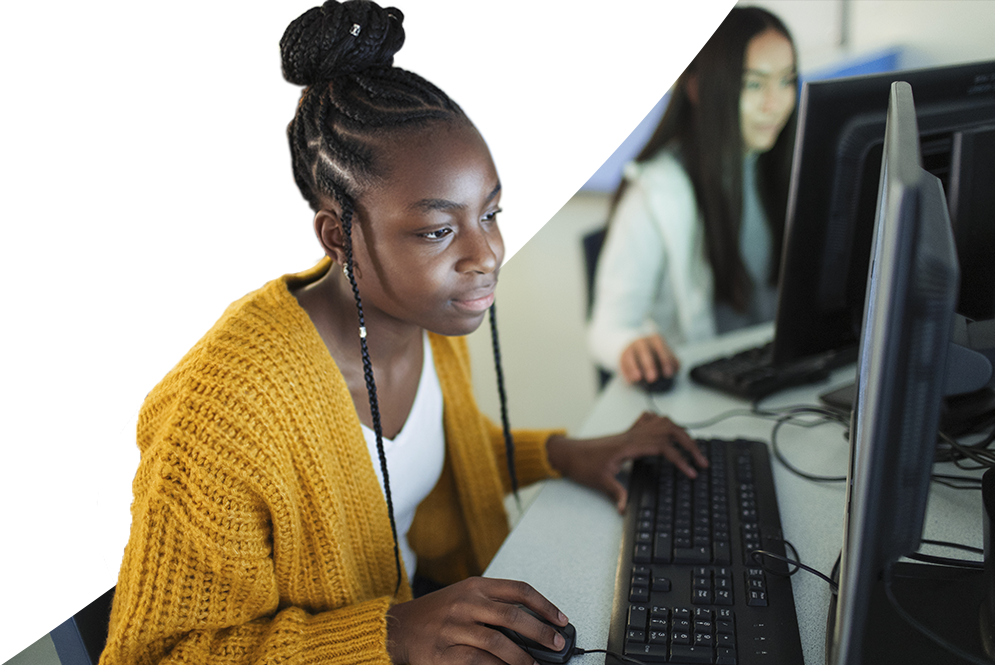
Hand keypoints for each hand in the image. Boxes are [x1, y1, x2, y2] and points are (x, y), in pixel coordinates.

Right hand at [387, 577, 567, 664]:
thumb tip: (532, 624)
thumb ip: (494, 605)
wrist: (399, 627)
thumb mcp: (464, 596)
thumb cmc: (437, 613)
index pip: (519, 590)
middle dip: (540, 633)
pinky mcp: (444, 653)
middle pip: (513, 616)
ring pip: (498, 643)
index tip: (560, 619)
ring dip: (522, 658)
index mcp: (475, 586)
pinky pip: (479, 663)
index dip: (544, 605)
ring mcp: (454, 628)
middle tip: (555, 644)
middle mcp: (466, 603)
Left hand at [546, 412, 706, 512]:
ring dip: (680, 432)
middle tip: (701, 461)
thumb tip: (626, 508)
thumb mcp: (598, 481)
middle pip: (669, 430)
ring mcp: (631, 432)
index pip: (663, 447)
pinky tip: (668, 432)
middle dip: (689, 444)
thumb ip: (615, 493)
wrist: (568, 453)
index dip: (680, 459)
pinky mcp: (628, 433)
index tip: (691, 472)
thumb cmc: (581, 464)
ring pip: (662, 422)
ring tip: (692, 448)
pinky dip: (663, 423)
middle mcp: (632, 435)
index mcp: (629, 445)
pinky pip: (649, 420)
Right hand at [620, 334, 678, 383]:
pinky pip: (622, 364)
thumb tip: (675, 368)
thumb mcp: (664, 352)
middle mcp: (642, 342)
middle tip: (653, 378)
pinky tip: (630, 380)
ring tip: (638, 378)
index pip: (661, 348)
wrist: (633, 344)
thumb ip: (672, 360)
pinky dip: (626, 372)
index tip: (668, 373)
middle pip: (645, 352)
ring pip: (631, 357)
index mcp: (655, 340)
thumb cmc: (652, 351)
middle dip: (649, 365)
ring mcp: (630, 348)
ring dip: (634, 368)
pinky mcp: (622, 356)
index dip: (665, 361)